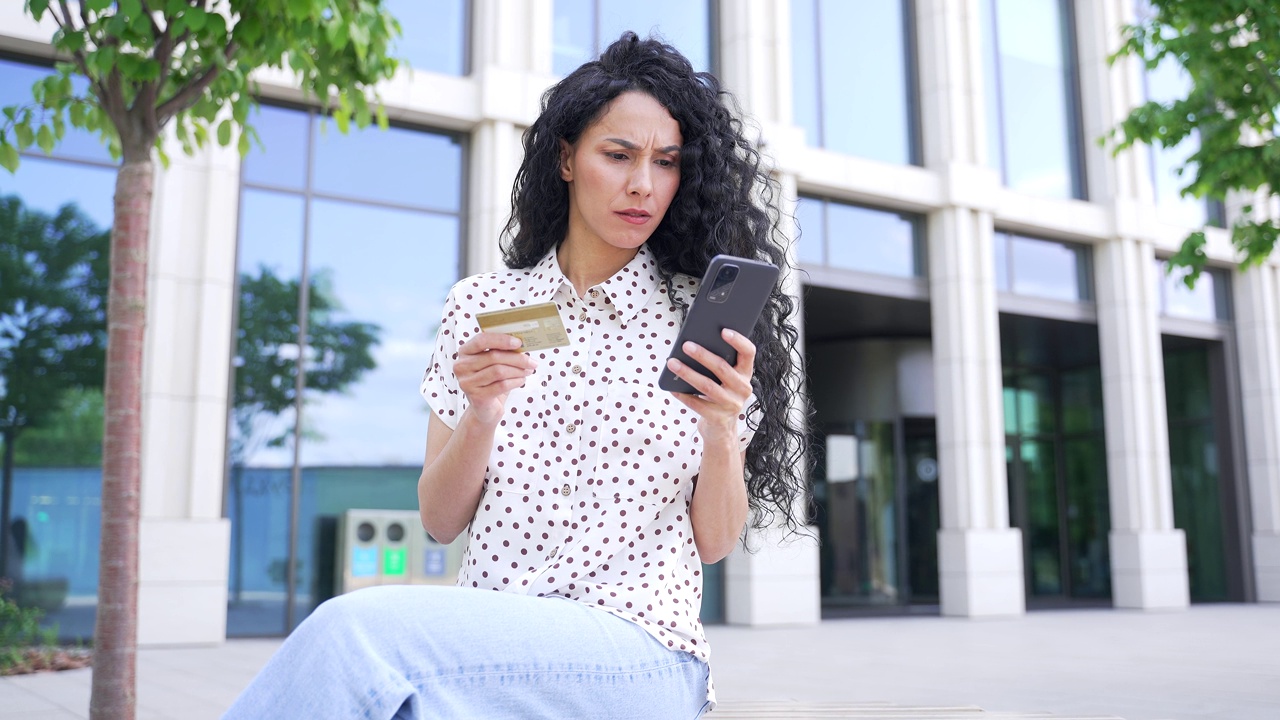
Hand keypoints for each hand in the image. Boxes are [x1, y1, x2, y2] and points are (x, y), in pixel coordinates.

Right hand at [454, 332, 536, 425]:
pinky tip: (521, 380)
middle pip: (493, 357)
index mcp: (465, 352)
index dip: (501, 340)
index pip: (481, 340)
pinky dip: (515, 382)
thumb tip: (521, 344)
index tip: (519, 342)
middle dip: (517, 358)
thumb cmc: (491, 381)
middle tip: (532, 361)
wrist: (485, 408)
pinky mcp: (476, 396)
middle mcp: (461, 366)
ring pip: (498, 371)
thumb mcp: (493, 363)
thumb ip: (501, 351)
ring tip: (528, 371)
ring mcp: (467, 382)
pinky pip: (501, 385)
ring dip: (518, 371)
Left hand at [664, 329, 754, 443]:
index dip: (738, 341)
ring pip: (707, 386)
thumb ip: (718, 362)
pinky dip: (683, 394)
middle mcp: (743, 389)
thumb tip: (693, 343)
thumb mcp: (724, 379)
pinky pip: (697, 404)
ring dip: (688, 373)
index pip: (748, 353)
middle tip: (686, 345)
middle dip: (703, 355)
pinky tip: (672, 387)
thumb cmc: (719, 394)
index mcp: (745, 373)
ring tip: (672, 363)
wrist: (721, 428)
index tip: (723, 330)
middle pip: (723, 368)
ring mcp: (731, 405)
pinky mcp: (718, 418)